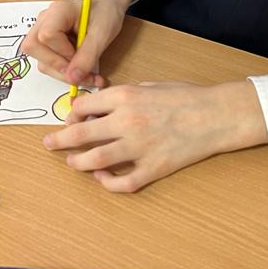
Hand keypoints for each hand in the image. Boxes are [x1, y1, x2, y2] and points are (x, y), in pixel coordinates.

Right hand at [21, 0, 133, 88]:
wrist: (107, 7)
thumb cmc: (105, 13)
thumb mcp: (102, 34)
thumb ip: (87, 56)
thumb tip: (73, 79)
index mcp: (58, 12)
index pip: (47, 35)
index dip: (62, 52)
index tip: (81, 56)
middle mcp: (45, 21)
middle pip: (34, 48)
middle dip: (59, 67)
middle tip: (84, 73)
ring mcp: (43, 32)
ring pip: (40, 60)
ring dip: (64, 74)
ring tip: (89, 75)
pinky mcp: (48, 44)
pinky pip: (48, 63)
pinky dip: (65, 72)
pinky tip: (82, 72)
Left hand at [43, 80, 267, 191]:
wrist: (217, 115)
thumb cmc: (186, 96)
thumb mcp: (150, 85)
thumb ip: (124, 96)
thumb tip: (101, 107)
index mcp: (125, 97)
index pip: (82, 107)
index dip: (72, 114)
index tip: (69, 118)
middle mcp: (126, 122)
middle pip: (80, 135)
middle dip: (59, 140)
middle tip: (50, 144)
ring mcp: (139, 148)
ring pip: (94, 161)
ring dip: (77, 163)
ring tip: (71, 163)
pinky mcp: (153, 169)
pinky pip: (122, 183)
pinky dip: (108, 183)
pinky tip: (103, 178)